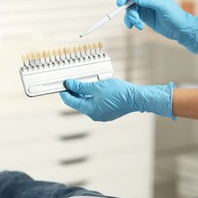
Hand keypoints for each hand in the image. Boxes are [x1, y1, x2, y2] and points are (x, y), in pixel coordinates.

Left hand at [59, 78, 175, 121]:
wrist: (135, 98)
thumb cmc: (118, 92)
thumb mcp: (96, 86)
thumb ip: (81, 86)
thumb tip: (69, 84)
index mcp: (89, 109)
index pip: (71, 101)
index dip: (65, 92)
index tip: (62, 85)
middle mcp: (94, 115)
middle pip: (79, 103)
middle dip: (75, 92)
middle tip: (73, 82)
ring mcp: (101, 115)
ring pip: (88, 103)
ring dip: (84, 94)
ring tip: (85, 83)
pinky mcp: (107, 113)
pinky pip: (96, 105)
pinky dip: (93, 97)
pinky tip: (95, 89)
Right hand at [117, 0, 197, 53]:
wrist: (180, 29)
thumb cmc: (175, 15)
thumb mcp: (162, 6)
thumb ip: (148, 1)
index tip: (120, 3)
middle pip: (130, 1)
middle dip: (129, 11)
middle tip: (134, 20)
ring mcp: (144, 7)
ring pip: (130, 10)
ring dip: (131, 18)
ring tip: (138, 25)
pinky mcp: (144, 16)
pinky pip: (133, 17)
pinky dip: (132, 22)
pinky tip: (138, 27)